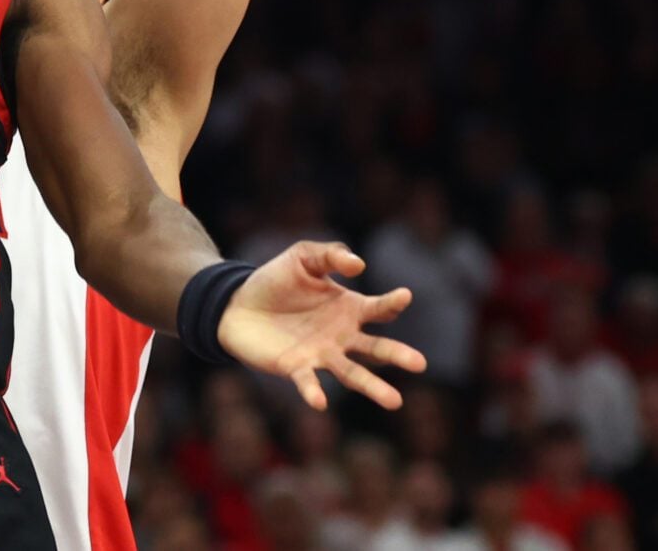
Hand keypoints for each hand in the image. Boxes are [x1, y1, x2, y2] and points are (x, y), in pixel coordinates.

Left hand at [218, 242, 427, 410]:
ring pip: (352, 373)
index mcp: (349, 308)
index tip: (403, 296)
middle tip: (420, 364)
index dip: (392, 302)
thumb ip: (331, 255)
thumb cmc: (275, 280)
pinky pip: (308, 382)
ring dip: (372, 387)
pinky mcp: (296, 367)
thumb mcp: (302, 257)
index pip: (379, 308)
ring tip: (395, 401)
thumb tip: (359, 265)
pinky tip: (320, 401)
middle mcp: (342, 336)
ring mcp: (321, 354)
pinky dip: (314, 392)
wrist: (237, 304)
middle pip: (376, 347)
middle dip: (397, 355)